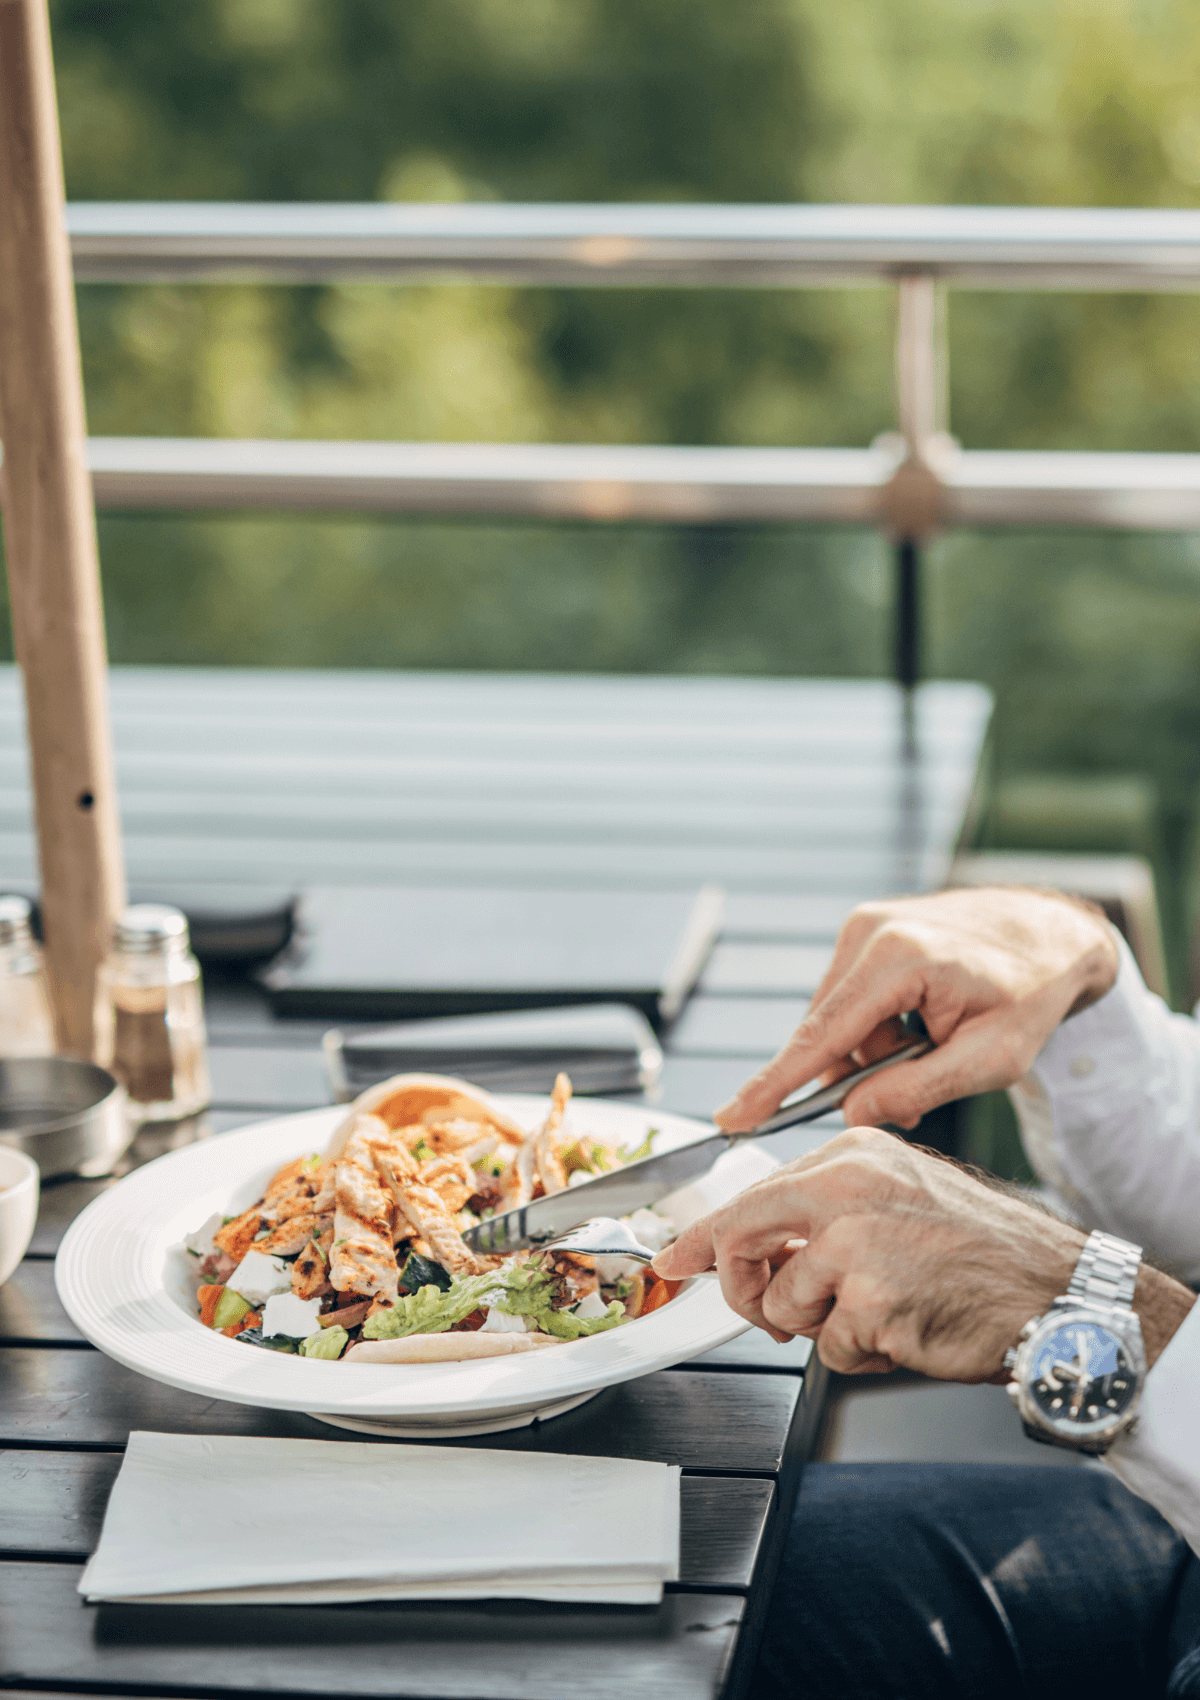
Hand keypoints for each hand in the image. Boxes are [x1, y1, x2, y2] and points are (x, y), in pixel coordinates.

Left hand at [654, 1126, 1085, 1378]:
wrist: (1057, 1295)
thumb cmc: (983, 1256)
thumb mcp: (897, 1203)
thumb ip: (827, 1214)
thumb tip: (757, 1248)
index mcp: (853, 1155)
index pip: (751, 1192)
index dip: (706, 1236)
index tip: (677, 1258)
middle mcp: (847, 1186)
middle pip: (742, 1237)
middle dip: (744, 1287)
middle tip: (771, 1310)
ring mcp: (856, 1240)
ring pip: (782, 1303)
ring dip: (822, 1326)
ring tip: (882, 1311)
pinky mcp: (870, 1297)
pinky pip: (830, 1346)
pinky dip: (861, 1354)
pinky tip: (906, 1330)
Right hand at [716, 887, 1119, 1132]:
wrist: (1053, 935)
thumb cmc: (1032, 995)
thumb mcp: (990, 1060)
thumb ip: (916, 1090)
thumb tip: (850, 1115)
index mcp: (900, 959)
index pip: (822, 1036)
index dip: (775, 1083)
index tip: (732, 1117)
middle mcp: (869, 931)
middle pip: (828, 1032)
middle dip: (858, 1072)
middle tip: (920, 1081)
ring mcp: (863, 924)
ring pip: (837, 1020)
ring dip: (872, 1049)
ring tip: (934, 1041)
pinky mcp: (865, 929)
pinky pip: (849, 1000)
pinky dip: (876, 1027)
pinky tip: (920, 1023)